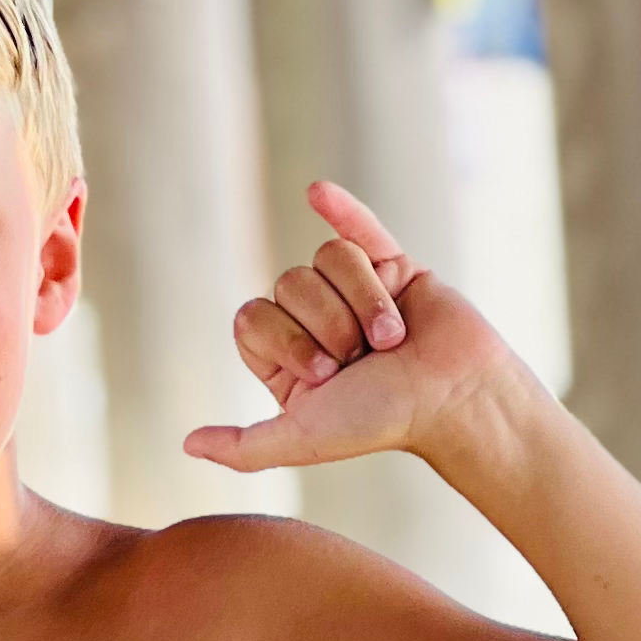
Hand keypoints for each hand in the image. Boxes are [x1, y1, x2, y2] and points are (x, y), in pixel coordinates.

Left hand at [184, 182, 525, 477]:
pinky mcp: (393, 265)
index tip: (322, 375)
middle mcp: (314, 323)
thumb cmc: (379, 421)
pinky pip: (359, 228)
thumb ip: (242, 448)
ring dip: (363, 302)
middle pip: (289, 284)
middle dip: (328, 324)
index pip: (252, 319)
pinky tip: (318, 192)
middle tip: (360, 359)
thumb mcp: (300, 441)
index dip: (284, 340)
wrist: (452, 396)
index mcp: (287, 362)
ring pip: (329, 259)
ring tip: (389, 340)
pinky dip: (341, 209)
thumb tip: (188, 445)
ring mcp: (353, 291)